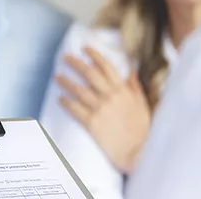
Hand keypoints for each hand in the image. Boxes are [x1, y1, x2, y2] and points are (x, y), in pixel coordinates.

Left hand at [56, 47, 150, 173]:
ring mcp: (100, 109)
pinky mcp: (92, 123)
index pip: (106, 67)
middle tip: (65, 57)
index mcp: (122, 90)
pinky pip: (75, 109)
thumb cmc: (142, 130)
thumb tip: (131, 72)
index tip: (85, 48)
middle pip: (89, 74)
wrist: (137, 151)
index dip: (94, 55)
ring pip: (79, 90)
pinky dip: (67, 103)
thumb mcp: (142, 105)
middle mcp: (110, 96)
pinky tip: (60, 99)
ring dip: (66, 82)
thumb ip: (135, 87)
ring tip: (57, 77)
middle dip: (75, 63)